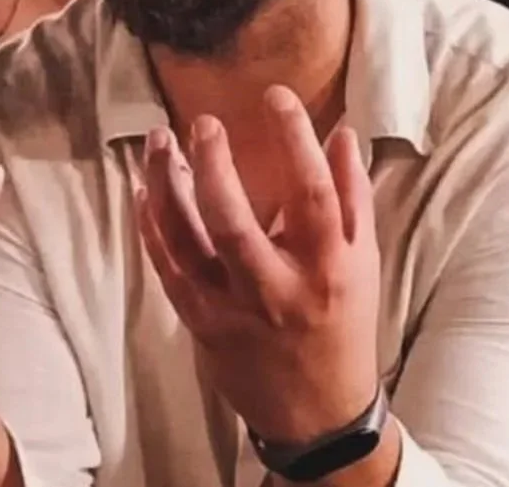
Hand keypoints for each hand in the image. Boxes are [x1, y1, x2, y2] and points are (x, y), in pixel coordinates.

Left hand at [138, 84, 380, 444]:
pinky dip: (151, 226)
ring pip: (185, 241)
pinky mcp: (199, 322)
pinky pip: (166, 267)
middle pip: (232, 220)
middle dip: (211, 165)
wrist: (317, 411)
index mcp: (326, 268)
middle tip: (202, 123)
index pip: (310, 193)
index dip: (293, 139)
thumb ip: (351, 194)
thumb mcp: (363, 260)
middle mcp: (275, 288)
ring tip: (157, 140)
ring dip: (165, 185)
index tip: (274, 96)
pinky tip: (145, 190)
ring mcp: (230, 308)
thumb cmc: (344, 322)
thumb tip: (340, 132)